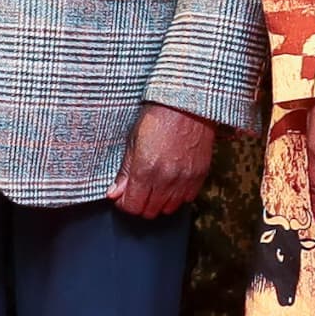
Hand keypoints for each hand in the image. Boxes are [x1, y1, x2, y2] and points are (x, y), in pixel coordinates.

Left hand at [111, 101, 219, 218]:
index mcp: (146, 170)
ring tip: (155, 186)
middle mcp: (166, 179)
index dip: (124, 203)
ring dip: (159, 202)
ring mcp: (185, 180)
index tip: (123, 195)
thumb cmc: (159, 116)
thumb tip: (114, 193)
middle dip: (140, 204)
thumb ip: (125, 171)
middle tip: (138, 190)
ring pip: (168, 209)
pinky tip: (172, 182)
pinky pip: (186, 199)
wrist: (189, 104)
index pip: (132, 206)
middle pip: (149, 211)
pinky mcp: (200, 176)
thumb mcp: (133, 140)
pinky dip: (177, 196)